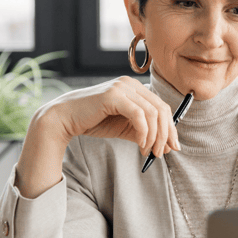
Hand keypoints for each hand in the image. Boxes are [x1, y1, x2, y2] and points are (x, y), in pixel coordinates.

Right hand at [40, 76, 179, 156]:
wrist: (64, 119)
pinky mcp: (113, 95)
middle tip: (162, 153)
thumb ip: (144, 133)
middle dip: (166, 133)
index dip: (171, 127)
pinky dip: (144, 132)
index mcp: (135, 88)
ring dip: (155, 136)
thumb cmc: (94, 121)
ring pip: (152, 112)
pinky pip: (138, 114)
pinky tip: (141, 144)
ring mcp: (122, 87)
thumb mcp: (125, 128)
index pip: (162, 106)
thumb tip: (167, 146)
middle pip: (161, 108)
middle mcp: (131, 84)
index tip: (173, 147)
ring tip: (149, 152)